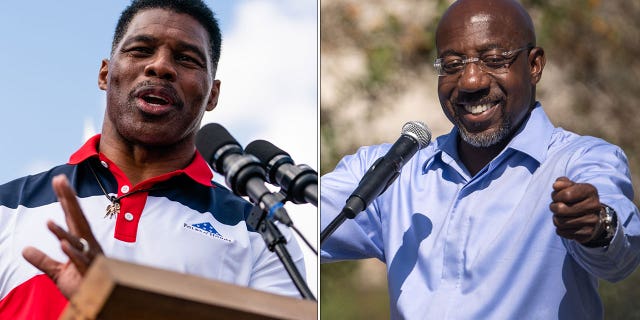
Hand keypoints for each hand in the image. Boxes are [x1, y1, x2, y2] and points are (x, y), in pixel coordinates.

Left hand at [22, 174, 103, 297]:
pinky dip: (73, 254)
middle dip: (68, 200)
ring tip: (49, 222)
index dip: (65, 198)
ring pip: (77, 242)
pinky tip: (63, 246)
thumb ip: (43, 261)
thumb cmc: (83, 286)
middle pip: (77, 220)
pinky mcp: (90, 273)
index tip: (59, 180)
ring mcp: (90, 258)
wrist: (99, 304)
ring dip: (63, 232)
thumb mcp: (58, 273)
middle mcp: (88, 246)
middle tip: (60, 180)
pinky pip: (81, 262)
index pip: (71, 217)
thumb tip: (25, 249)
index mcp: (81, 243)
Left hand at [549, 176, 601, 243]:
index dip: (556, 196)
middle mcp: (594, 206)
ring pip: (560, 222)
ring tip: (560, 215)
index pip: (566, 195)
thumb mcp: (571, 186)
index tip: (557, 197)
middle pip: (561, 209)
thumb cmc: (576, 197)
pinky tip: (565, 224)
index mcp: (590, 191)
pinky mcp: (587, 233)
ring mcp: (592, 221)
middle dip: (553, 207)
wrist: (592, 214)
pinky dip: (559, 228)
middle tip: (555, 206)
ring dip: (556, 218)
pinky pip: (562, 232)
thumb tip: (556, 185)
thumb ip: (562, 182)